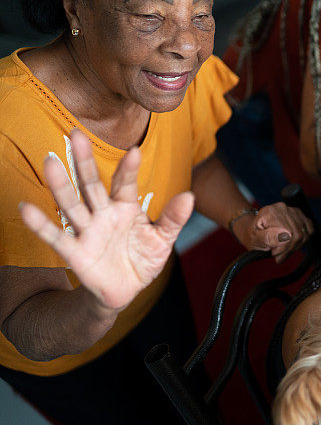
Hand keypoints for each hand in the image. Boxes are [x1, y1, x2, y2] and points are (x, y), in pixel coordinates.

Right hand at [18, 129, 193, 312]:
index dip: (129, 169)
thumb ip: (173, 218)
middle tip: (76, 134)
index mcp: (126, 207)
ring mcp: (87, 231)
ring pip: (72, 205)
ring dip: (61, 185)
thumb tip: (190, 196)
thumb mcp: (163, 239)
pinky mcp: (75, 252)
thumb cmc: (143, 258)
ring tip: (51, 162)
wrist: (126, 290)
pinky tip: (27, 209)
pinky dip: (41, 224)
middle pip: (92, 184)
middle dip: (85, 161)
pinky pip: (56, 237)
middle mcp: (103, 214)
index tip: (134, 151)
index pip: (126, 184)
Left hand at [232, 203, 313, 262]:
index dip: (284, 248)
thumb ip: (268, 237)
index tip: (274, 253)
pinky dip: (303, 239)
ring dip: (295, 246)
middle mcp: (283, 208)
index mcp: (271, 212)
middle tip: (278, 254)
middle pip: (298, 234)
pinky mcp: (299, 215)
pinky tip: (292, 243)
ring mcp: (292, 210)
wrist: (253, 229)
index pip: (289, 233)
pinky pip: (309, 228)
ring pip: (304, 233)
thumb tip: (284, 236)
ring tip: (283, 250)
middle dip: (288, 249)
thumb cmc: (252, 235)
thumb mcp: (254, 238)